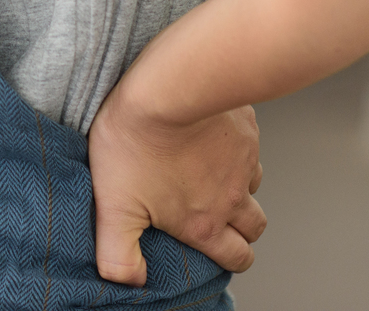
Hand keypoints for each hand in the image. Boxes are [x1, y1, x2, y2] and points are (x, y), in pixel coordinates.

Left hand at [87, 87, 265, 285]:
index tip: (220, 252)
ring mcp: (243, 161)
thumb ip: (118, 253)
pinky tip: (211, 137)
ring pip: (253, 186)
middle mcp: (232, 198)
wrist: (169, 87)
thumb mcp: (114, 207)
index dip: (231, 259)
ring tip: (210, 175)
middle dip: (242, 230)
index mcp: (204, 223)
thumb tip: (127, 281)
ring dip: (238, 187)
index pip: (236, 258)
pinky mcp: (246, 129)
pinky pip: (249, 147)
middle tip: (220, 218)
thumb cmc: (137, 141)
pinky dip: (236, 150)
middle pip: (254, 228)